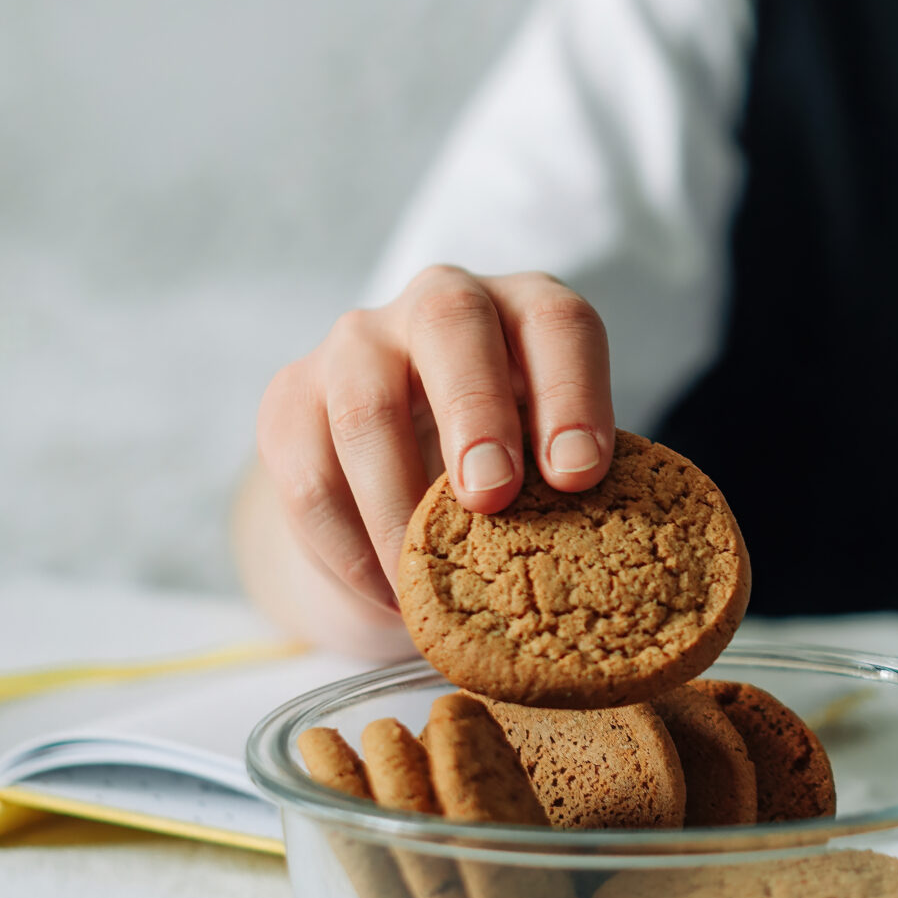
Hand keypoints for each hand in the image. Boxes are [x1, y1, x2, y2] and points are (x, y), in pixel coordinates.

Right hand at [251, 266, 613, 622]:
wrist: (398, 497)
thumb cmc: (509, 477)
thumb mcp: (550, 466)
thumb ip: (571, 483)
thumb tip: (607, 551)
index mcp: (527, 311)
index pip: (557, 323)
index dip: (573, 392)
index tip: (580, 474)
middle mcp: (441, 304)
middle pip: (451, 324)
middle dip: (476, 411)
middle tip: (492, 496)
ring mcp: (356, 344)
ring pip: (365, 406)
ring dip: (397, 503)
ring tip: (425, 580)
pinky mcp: (290, 398)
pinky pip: (309, 474)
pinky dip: (349, 547)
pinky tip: (387, 593)